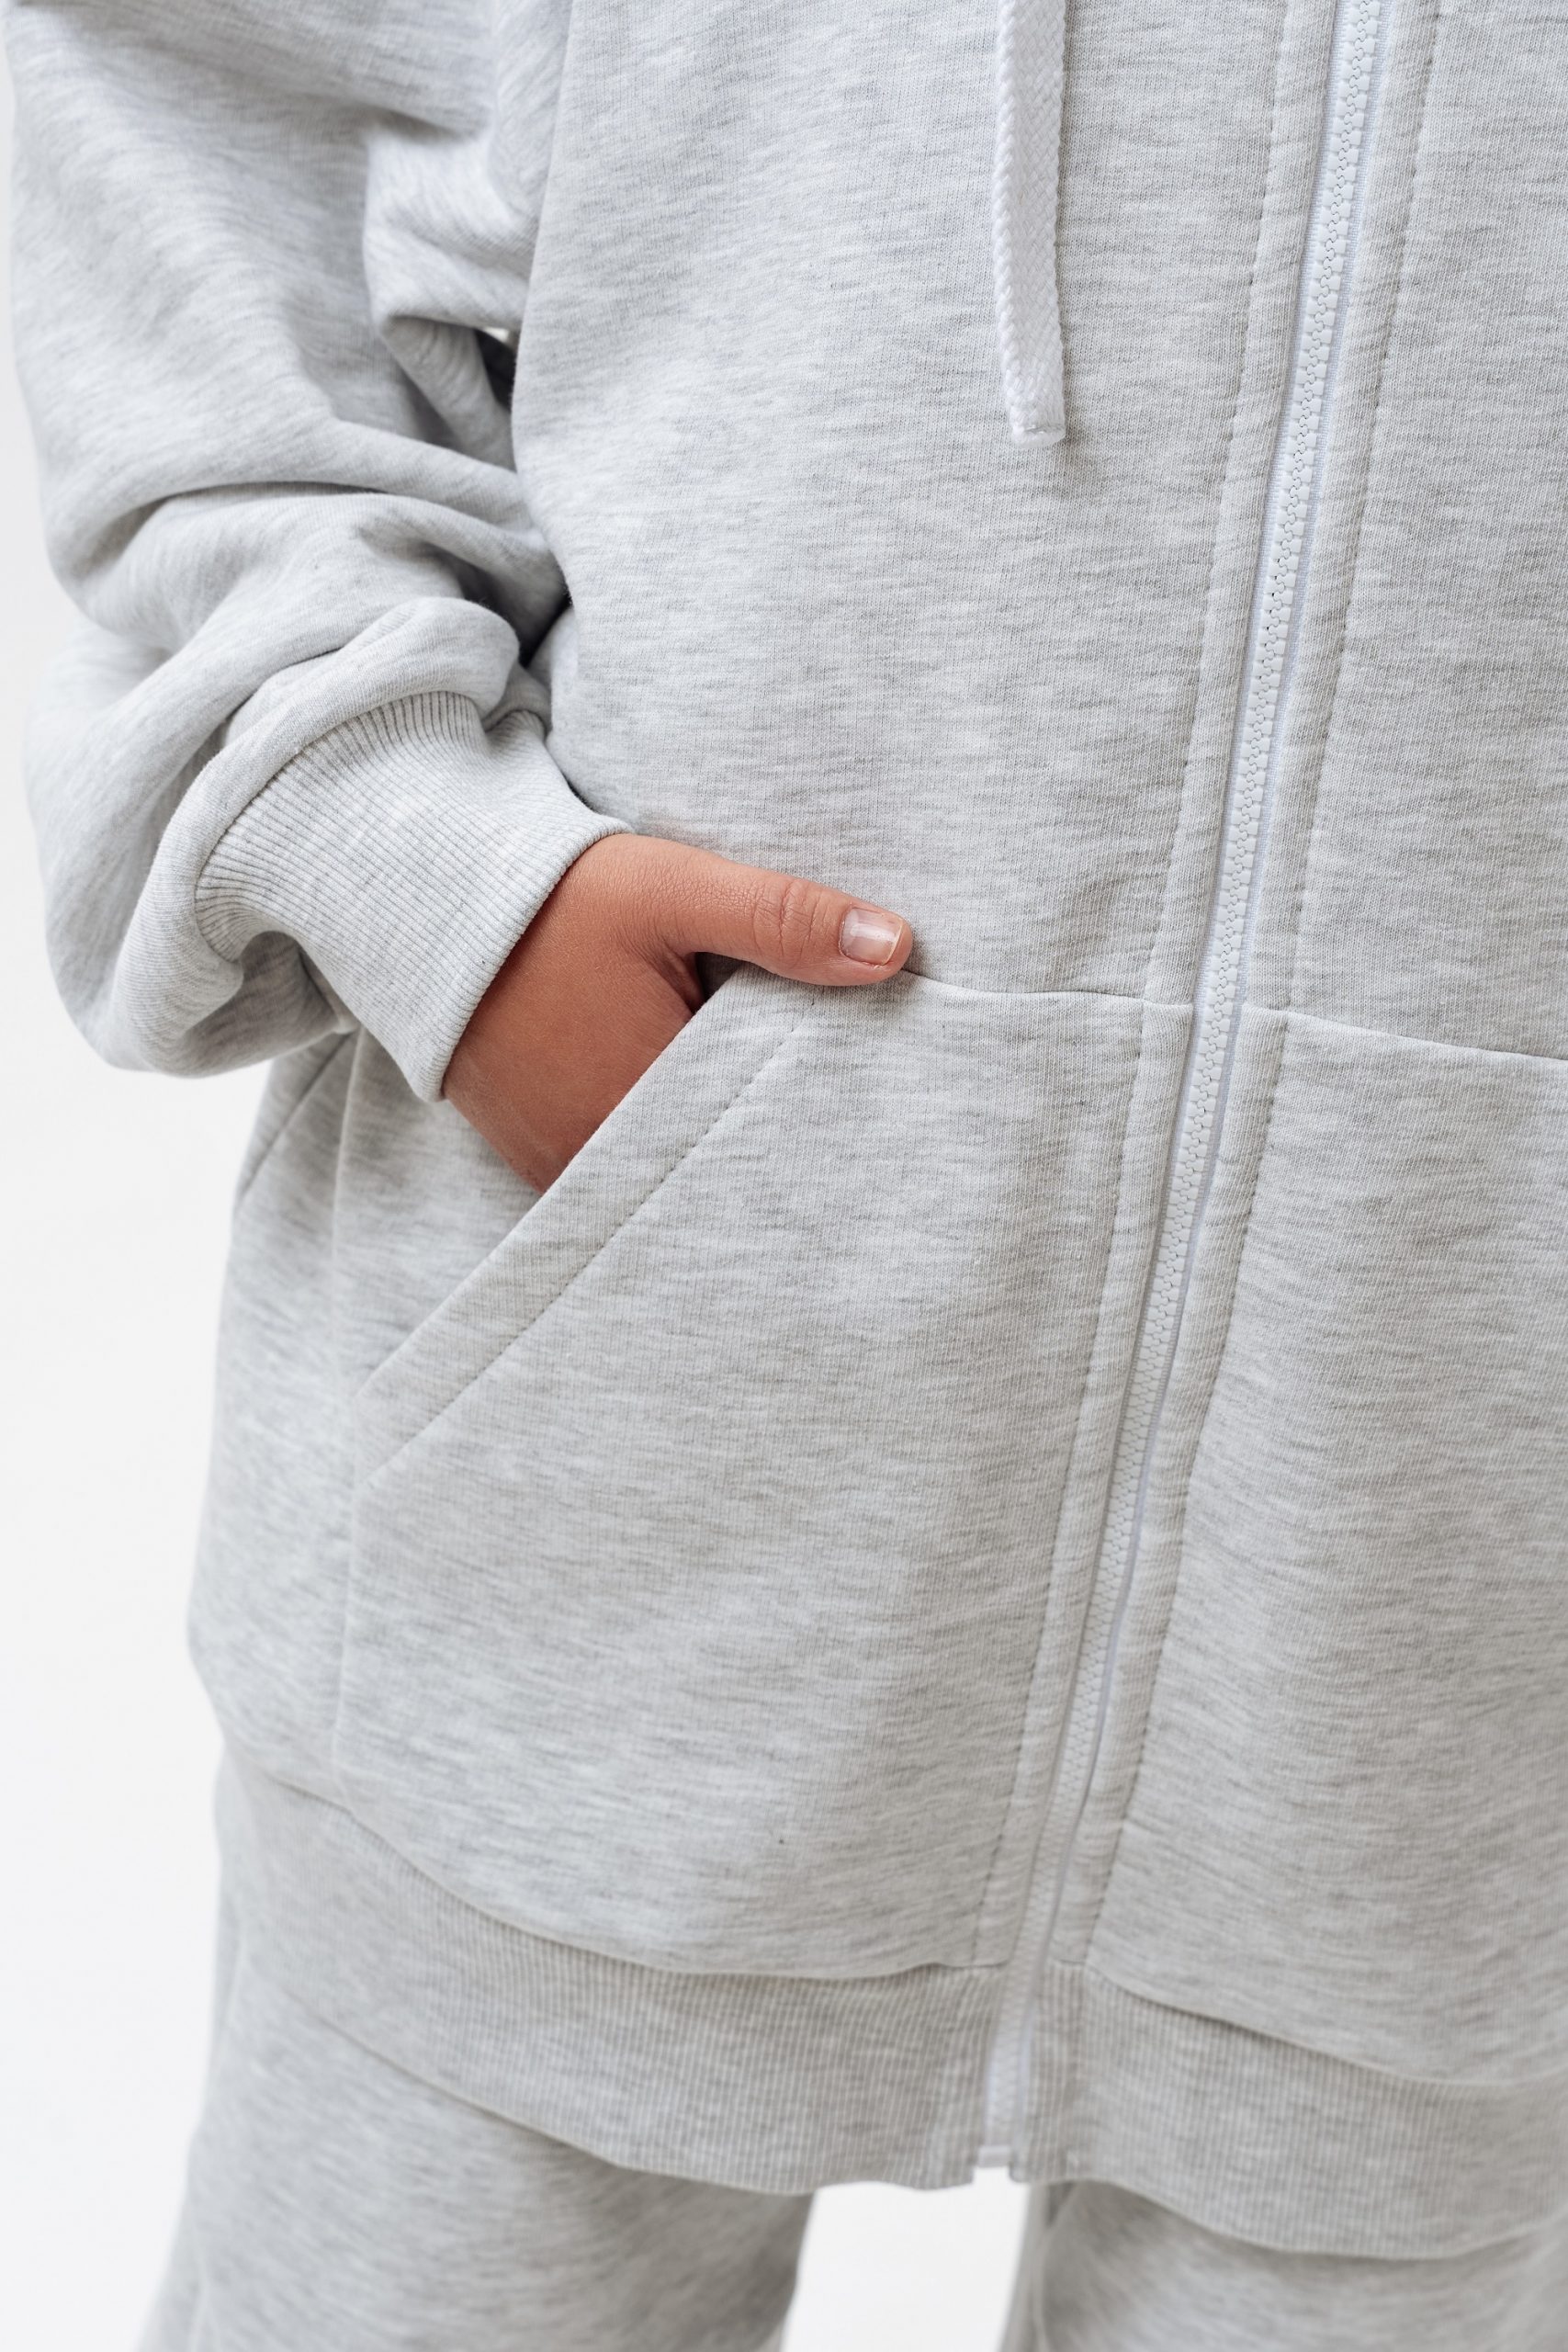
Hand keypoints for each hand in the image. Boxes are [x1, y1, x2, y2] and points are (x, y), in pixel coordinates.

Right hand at [443, 833, 912, 1191]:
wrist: (423, 902)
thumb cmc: (552, 897)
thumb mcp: (674, 889)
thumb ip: (783, 920)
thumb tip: (896, 947)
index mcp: (645, 1103)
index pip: (766, 1142)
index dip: (820, 1123)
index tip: (874, 1109)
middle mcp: (600, 1156)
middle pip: (719, 1166)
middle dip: (771, 1137)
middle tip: (841, 1109)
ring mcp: (563, 1165)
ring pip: (671, 1172)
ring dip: (713, 1141)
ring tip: (769, 1102)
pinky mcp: (538, 1156)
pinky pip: (624, 1167)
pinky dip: (663, 1141)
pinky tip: (695, 1100)